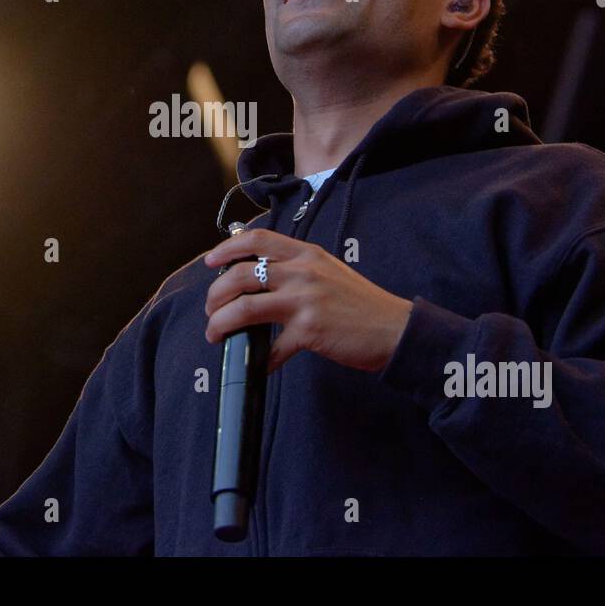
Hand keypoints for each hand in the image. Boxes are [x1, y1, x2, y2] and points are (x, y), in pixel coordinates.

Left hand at [203, 228, 412, 372]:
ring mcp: (304, 300)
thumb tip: (261, 282)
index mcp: (306, 254)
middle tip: (211, 310)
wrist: (394, 329)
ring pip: (243, 307)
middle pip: (240, 275)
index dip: (227, 248)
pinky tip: (260, 365)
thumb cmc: (362, 304)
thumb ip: (298, 271)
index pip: (257, 240)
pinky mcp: (309, 330)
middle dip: (215, 294)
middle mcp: (302, 271)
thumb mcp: (329, 272)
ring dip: (221, 323)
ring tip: (216, 334)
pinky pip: (271, 347)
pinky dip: (260, 359)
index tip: (210, 261)